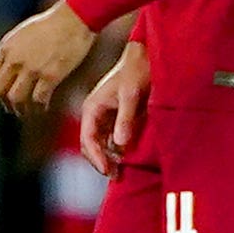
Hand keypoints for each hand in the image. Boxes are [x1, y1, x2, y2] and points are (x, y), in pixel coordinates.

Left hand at [0, 0, 94, 115]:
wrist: (74, 18)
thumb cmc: (53, 23)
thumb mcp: (24, 32)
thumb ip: (13, 49)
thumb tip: (9, 67)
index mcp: (7, 46)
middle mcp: (15, 59)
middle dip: (4, 102)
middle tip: (12, 108)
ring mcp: (32, 68)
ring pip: (16, 99)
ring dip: (20, 109)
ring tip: (27, 112)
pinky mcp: (50, 76)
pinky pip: (38, 100)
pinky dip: (39, 107)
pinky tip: (44, 107)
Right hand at [77, 44, 150, 174]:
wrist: (146, 56)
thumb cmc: (137, 71)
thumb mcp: (132, 94)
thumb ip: (125, 118)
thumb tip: (119, 144)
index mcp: (92, 107)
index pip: (87, 139)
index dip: (96, 157)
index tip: (108, 171)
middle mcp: (94, 113)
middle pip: (90, 145)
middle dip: (100, 161)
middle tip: (116, 176)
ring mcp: (104, 116)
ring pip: (100, 144)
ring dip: (108, 158)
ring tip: (121, 172)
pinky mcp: (116, 118)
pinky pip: (111, 139)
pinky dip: (116, 151)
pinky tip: (127, 159)